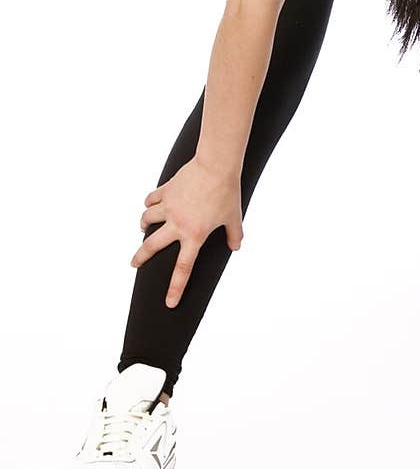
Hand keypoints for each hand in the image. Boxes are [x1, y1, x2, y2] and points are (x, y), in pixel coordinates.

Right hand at [130, 156, 242, 307]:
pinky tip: (149, 205)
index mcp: (195, 235)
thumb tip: (236, 246)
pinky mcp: (166, 191)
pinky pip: (151, 199)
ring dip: (143, 226)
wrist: (216, 165)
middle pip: (152, 247)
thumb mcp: (234, 216)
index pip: (183, 268)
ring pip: (147, 220)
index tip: (168, 303)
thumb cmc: (227, 192)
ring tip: (143, 228)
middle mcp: (177, 224)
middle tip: (134, 265)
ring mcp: (169, 207)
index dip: (175, 288)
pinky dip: (148, 204)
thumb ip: (234, 234)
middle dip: (140, 258)